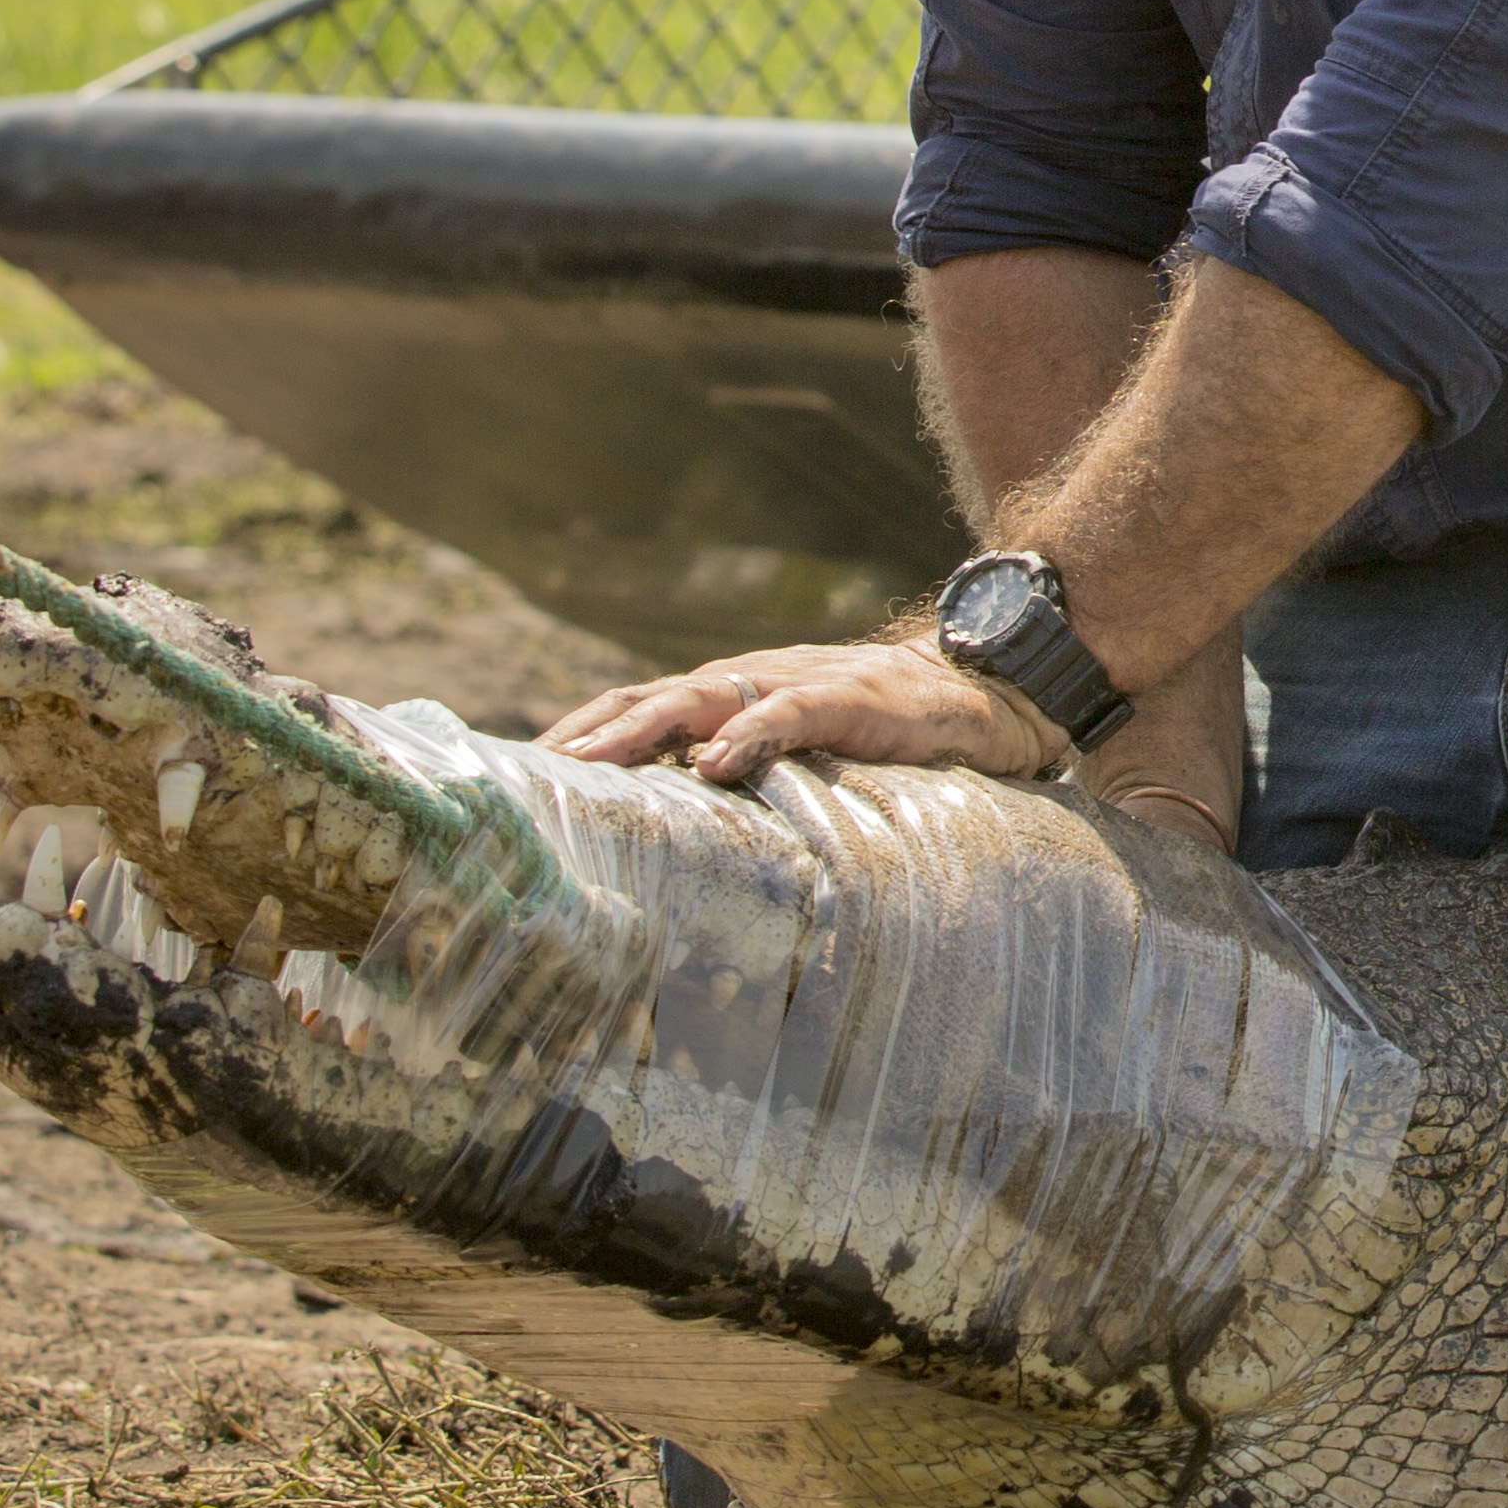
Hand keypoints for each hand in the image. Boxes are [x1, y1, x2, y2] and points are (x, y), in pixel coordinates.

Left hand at [536, 639, 1061, 787]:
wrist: (985, 687)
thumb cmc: (892, 728)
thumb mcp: (807, 752)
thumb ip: (752, 773)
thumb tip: (688, 828)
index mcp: (736, 694)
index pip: (640, 706)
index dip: (582, 732)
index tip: (521, 771)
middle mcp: (754, 680)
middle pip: (651, 698)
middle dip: (589, 733)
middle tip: (532, 773)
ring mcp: (800, 682)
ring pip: (703, 696)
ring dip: (643, 727)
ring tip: (594, 761)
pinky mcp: (851, 698)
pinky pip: (790, 711)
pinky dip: (749, 732)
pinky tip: (717, 759)